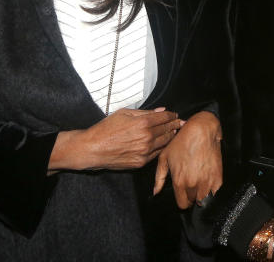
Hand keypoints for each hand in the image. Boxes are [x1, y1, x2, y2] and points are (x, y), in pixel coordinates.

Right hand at [49, 107, 181, 171]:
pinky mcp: (141, 162)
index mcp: (143, 123)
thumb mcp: (124, 113)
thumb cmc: (106, 128)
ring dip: (170, 137)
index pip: (165, 117)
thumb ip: (145, 112)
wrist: (93, 149)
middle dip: (174, 125)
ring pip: (164, 143)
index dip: (172, 115)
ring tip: (173, 132)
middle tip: (180, 123)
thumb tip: (161, 110)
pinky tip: (162, 144)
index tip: (175, 115)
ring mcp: (145, 151)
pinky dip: (161, 148)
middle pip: (168, 130)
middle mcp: (147, 137)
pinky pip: (156, 154)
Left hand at [153, 111, 221, 207]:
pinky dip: (213, 191)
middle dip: (192, 196)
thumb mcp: (164, 157)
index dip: (182, 200)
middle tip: (192, 186)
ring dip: (202, 195)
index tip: (184, 195)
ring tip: (200, 185)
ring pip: (204, 200)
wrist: (201, 130)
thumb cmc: (182, 141)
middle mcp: (192, 184)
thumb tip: (156, 192)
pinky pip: (216, 193)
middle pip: (193, 202)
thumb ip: (159, 177)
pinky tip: (209, 183)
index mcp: (179, 181)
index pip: (182, 204)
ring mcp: (206, 181)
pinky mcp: (218, 177)